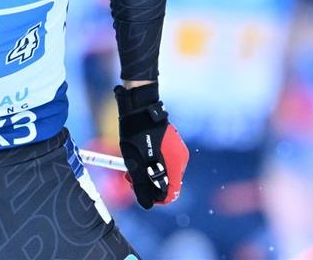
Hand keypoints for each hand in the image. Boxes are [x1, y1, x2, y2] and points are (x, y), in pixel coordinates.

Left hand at [114, 83, 188, 208]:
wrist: (140, 107)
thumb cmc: (136, 133)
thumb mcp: (134, 162)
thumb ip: (141, 185)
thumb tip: (147, 204)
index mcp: (175, 164)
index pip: (171, 193)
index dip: (155, 198)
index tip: (140, 192)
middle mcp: (181, 159)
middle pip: (168, 183)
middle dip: (149, 185)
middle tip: (130, 178)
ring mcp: (178, 150)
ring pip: (165, 172)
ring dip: (150, 174)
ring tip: (132, 166)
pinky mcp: (173, 144)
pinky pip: (165, 161)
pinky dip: (154, 163)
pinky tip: (140, 157)